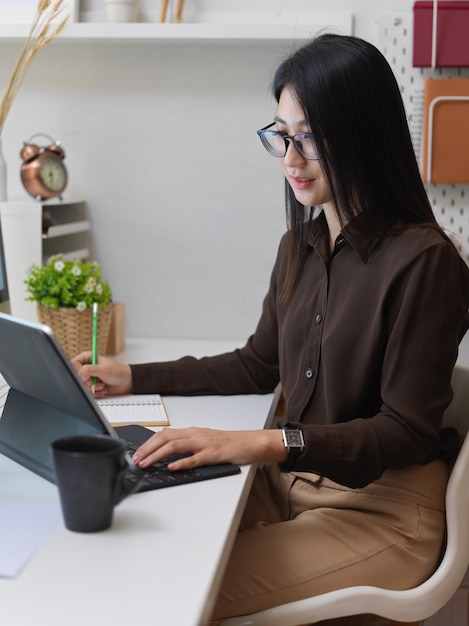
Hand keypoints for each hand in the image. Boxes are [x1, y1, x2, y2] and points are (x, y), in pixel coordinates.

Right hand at [71, 351, 132, 396]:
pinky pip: (86, 392)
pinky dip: (95, 393)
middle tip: (93, 382)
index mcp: (87, 358)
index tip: (86, 377)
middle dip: (86, 382)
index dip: (78, 372)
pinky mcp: (91, 386)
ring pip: (80, 386)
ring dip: (92, 388)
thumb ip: (89, 370)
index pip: (73, 364)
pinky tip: (102, 389)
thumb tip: (78, 374)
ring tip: (101, 385)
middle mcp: (86, 367)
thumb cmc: (118, 372)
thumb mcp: (103, 370)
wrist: (127, 382)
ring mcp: (88, 378)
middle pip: (76, 377)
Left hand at [132, 426, 287, 470]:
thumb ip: (187, 445)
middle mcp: (195, 435)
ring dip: (157, 455)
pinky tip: (172, 467)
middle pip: (165, 438)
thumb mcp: (204, 441)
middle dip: (147, 449)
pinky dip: (182, 463)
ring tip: (146, 463)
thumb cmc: (229, 444)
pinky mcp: (213, 454)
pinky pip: (195, 458)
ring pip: (175, 446)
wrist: (250, 442)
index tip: (136, 453)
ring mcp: (204, 444)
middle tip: (135, 460)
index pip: (164, 434)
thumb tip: (167, 454)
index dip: (148, 443)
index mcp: (192, 432)